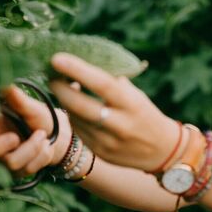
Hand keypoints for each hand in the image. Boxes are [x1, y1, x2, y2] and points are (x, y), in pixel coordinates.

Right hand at [0, 85, 71, 178]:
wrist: (62, 137)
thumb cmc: (43, 118)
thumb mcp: (31, 107)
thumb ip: (17, 99)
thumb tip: (6, 83)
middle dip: (2, 145)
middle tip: (19, 136)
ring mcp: (2, 160)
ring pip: (10, 163)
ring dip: (32, 149)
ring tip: (43, 137)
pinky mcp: (15, 173)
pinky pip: (24, 171)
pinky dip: (40, 158)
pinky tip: (46, 148)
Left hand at [48, 53, 179, 172]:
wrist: (162, 150)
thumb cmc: (145, 113)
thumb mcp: (135, 95)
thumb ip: (112, 82)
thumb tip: (82, 63)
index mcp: (132, 105)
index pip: (101, 84)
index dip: (77, 70)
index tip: (57, 58)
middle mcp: (120, 125)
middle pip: (80, 106)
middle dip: (59, 89)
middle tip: (50, 75)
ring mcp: (108, 142)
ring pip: (75, 118)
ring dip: (64, 101)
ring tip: (61, 87)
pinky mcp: (100, 153)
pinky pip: (78, 131)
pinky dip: (72, 116)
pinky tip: (73, 106)